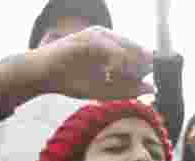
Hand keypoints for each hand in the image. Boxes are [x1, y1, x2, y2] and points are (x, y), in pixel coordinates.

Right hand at [30, 26, 154, 100]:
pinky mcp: (90, 37)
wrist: (42, 75)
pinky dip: (116, 65)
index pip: (142, 55)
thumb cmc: (71, 81)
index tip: (146, 86)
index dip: (148, 71)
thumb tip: (152, 89)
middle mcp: (110, 37)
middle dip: (141, 71)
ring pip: (130, 50)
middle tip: (130, 85)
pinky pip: (113, 50)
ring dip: (129, 69)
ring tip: (115, 80)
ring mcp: (99, 35)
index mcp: (114, 47)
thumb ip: (127, 91)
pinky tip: (109, 75)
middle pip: (141, 51)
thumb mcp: (103, 91)